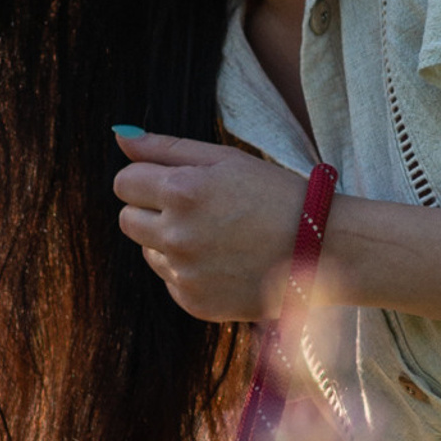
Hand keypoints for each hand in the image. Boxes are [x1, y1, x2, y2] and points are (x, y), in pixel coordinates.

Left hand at [112, 132, 311, 324]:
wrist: (321, 250)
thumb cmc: (274, 195)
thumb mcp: (225, 160)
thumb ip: (166, 148)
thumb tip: (119, 136)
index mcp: (182, 192)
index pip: (124, 183)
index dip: (145, 179)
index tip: (171, 182)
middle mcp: (176, 236)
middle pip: (126, 219)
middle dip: (151, 210)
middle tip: (195, 209)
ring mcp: (184, 274)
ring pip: (148, 251)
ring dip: (169, 241)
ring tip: (216, 236)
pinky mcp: (194, 303)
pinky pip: (171, 280)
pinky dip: (189, 271)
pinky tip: (224, 261)